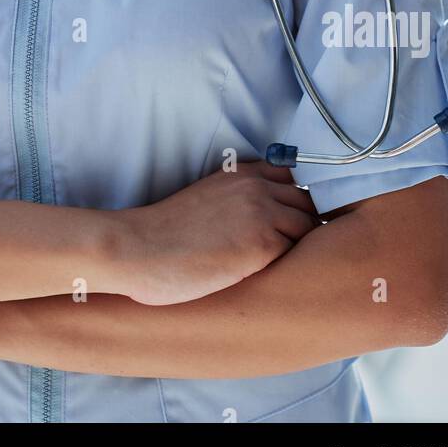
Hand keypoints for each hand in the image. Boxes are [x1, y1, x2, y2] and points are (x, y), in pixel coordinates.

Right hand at [119, 158, 321, 305]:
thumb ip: (237, 196)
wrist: (139, 249)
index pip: (291, 176)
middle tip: (283, 249)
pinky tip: (264, 274)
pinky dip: (285, 264)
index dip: (292, 200)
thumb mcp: (207, 196)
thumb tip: (269, 214)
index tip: (285, 219)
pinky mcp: (263, 244)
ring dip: (296, 245)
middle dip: (301, 224)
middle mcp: (255, 186)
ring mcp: (261, 212)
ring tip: (274, 264)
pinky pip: (295, 252)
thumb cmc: (166, 232)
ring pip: (307, 226)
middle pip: (306, 201)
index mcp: (239, 172)